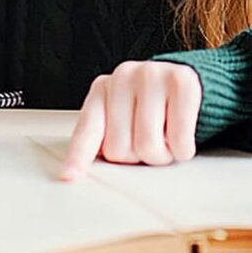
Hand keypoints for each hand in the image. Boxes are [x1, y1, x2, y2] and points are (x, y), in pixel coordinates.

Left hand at [58, 61, 201, 178]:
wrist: (184, 81)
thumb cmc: (149, 107)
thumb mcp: (121, 117)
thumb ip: (105, 137)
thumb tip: (84, 174)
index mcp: (101, 89)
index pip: (87, 130)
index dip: (78, 157)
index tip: (68, 176)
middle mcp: (121, 77)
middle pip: (120, 149)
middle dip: (137, 156)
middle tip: (148, 139)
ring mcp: (150, 75)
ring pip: (148, 147)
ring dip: (162, 154)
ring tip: (164, 135)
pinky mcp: (181, 81)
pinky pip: (178, 140)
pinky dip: (182, 148)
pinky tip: (180, 131)